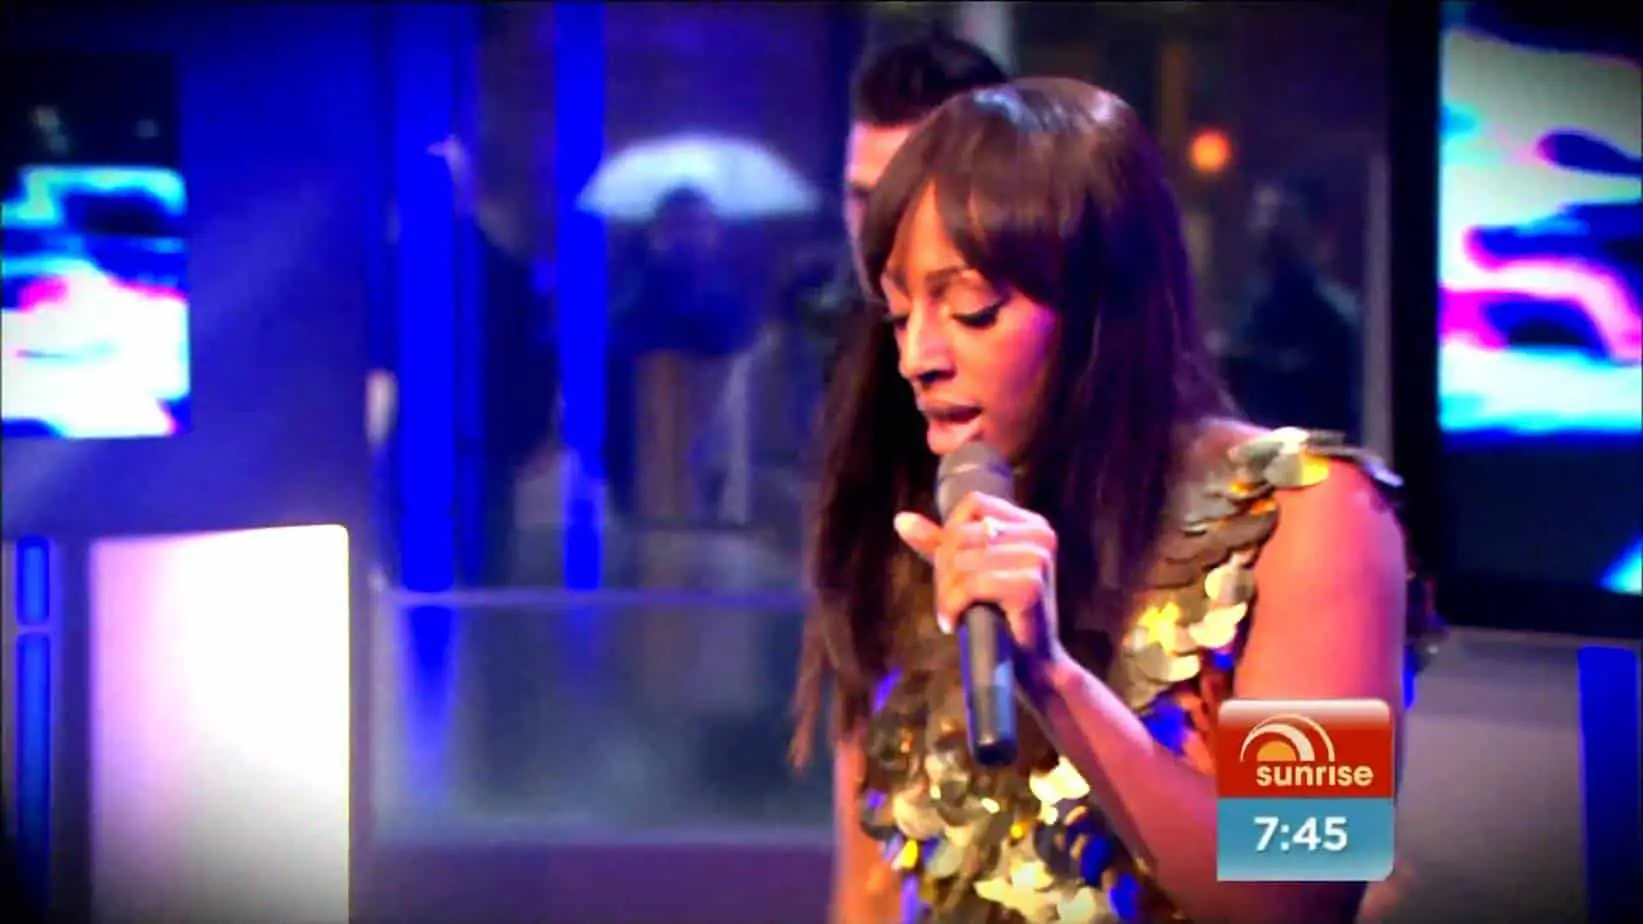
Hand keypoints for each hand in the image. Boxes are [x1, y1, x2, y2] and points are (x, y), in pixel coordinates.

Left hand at [893, 492, 1064, 672]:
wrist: (1032, 664)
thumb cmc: (1000, 616)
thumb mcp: (969, 572)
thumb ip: (939, 543)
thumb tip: (901, 518)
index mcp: (1031, 524)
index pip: (973, 504)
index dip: (949, 535)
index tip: (949, 570)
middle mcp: (1041, 535)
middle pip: (962, 534)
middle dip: (943, 571)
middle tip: (947, 601)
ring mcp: (1038, 559)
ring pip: (962, 560)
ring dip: (946, 592)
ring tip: (950, 613)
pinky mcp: (1031, 586)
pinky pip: (971, 585)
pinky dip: (953, 605)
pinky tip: (953, 622)